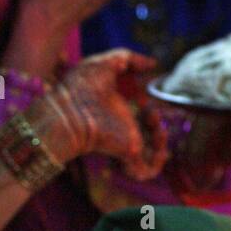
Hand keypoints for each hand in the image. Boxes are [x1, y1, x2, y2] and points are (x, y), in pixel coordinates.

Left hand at [43, 50, 167, 179]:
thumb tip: (152, 64)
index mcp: (115, 110)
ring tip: (153, 120)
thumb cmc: (81, 86)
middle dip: (155, 123)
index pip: (136, 113)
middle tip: (150, 110)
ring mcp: (124, 144)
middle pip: (145, 136)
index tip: (146, 92)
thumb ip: (130, 59)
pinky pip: (148, 171)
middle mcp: (120, 129)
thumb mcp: (107, 63)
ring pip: (150, 154)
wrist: (71, 110)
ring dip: (160, 140)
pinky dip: (158, 160)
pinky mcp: (128, 154)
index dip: (147, 103)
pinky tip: (158, 136)